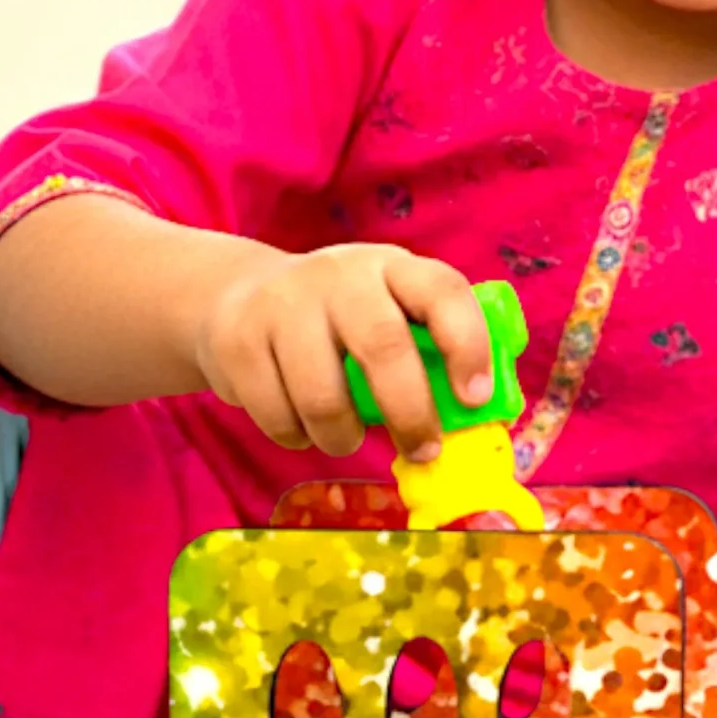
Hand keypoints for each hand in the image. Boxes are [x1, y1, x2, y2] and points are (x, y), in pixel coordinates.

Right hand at [193, 244, 494, 462]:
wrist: (237, 296)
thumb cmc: (338, 319)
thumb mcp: (386, 310)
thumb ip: (428, 348)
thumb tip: (480, 411)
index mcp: (392, 267)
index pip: (442, 290)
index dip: (467, 344)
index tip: (476, 398)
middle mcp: (340, 276)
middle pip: (383, 345)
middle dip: (410, 412)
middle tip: (423, 450)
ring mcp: (283, 304)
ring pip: (323, 397)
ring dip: (343, 437)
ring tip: (346, 438)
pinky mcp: (237, 341)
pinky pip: (276, 415)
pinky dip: (296, 437)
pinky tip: (299, 424)